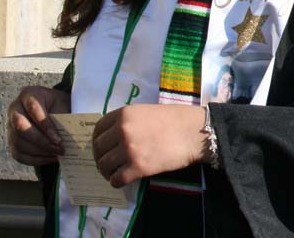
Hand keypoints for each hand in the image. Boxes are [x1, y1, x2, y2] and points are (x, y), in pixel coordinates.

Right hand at [7, 86, 68, 165]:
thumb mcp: (64, 105)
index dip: (45, 125)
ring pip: (18, 142)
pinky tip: (50, 158)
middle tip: (59, 148)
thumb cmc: (61, 106)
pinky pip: (18, 154)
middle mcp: (15, 108)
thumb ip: (63, 117)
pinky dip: (35, 159)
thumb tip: (69, 136)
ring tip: (57, 154)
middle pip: (21, 127)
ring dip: (39, 152)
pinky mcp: (11, 140)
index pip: (34, 108)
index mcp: (29, 94)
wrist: (55, 110)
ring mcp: (10, 125)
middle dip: (41, 141)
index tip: (58, 138)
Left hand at [92, 104, 206, 186]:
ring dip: (108, 171)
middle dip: (102, 158)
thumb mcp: (148, 112)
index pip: (98, 129)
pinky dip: (117, 182)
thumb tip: (117, 136)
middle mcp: (122, 130)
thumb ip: (130, 121)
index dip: (98, 141)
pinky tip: (124, 180)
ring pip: (104, 166)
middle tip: (109, 164)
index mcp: (124, 114)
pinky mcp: (138, 167)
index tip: (103, 148)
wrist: (195, 132)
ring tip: (116, 173)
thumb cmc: (177, 119)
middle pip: (99, 149)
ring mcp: (129, 149)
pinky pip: (116, 179)